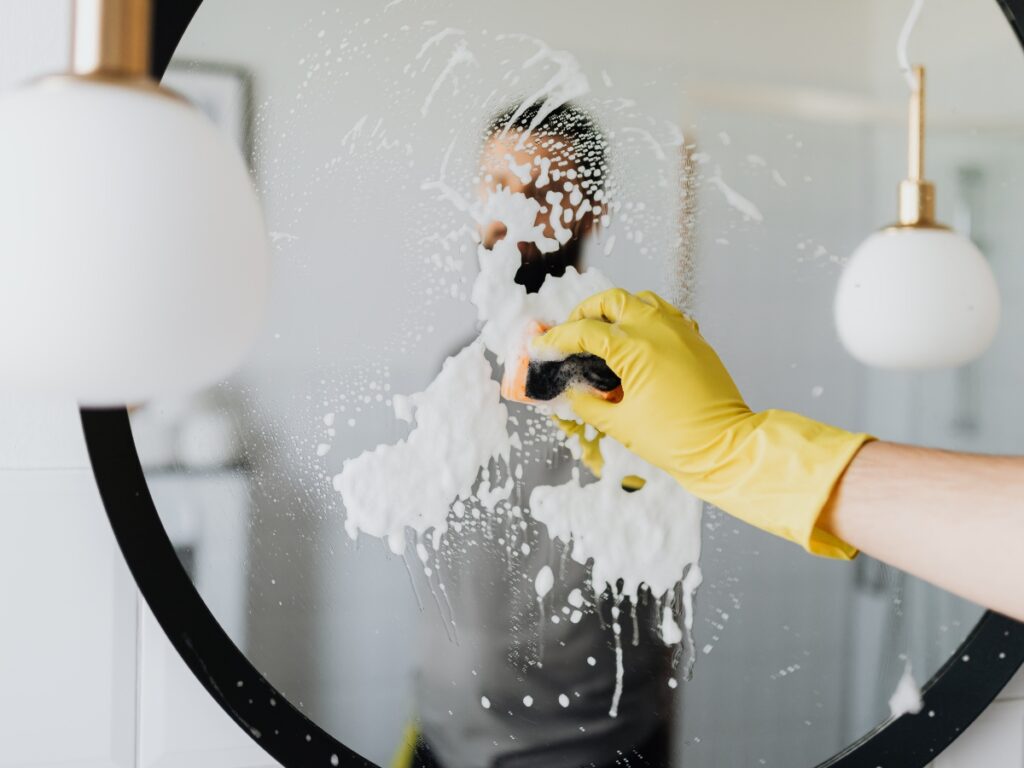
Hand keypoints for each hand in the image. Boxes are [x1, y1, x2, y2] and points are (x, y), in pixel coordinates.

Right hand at [536, 288, 871, 558]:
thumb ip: (588, 403)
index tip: (541, 348)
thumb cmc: (676, 440)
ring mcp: (680, 331)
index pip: (584, 332)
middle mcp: (658, 329)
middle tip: (570, 332)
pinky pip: (666, 313)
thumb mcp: (620, 425)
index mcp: (636, 348)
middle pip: (611, 300)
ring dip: (617, 309)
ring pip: (641, 300)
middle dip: (585, 312)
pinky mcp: (695, 340)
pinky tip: (637, 340)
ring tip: (602, 331)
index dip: (557, 339)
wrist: (725, 448)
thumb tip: (572, 391)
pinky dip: (645, 319)